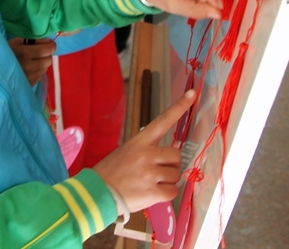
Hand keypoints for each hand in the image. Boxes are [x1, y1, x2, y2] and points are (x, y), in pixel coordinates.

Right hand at [7, 37, 55, 86]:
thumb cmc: (3, 53)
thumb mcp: (15, 42)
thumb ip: (31, 40)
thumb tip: (46, 41)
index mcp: (26, 53)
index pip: (49, 49)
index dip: (51, 45)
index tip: (49, 43)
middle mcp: (30, 66)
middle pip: (49, 60)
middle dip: (46, 54)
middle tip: (39, 52)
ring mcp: (30, 77)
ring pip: (45, 69)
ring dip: (41, 64)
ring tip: (31, 61)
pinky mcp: (28, 85)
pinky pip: (39, 76)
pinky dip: (37, 72)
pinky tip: (28, 69)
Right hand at [94, 89, 196, 212]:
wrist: (96, 194)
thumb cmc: (111, 173)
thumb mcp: (125, 152)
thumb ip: (146, 151)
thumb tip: (168, 159)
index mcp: (139, 141)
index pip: (163, 120)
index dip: (179, 107)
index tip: (192, 93)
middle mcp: (146, 154)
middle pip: (176, 155)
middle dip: (171, 165)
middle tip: (157, 172)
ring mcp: (149, 173)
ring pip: (176, 175)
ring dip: (167, 181)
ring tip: (150, 184)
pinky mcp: (152, 192)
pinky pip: (172, 192)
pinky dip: (166, 195)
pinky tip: (152, 194)